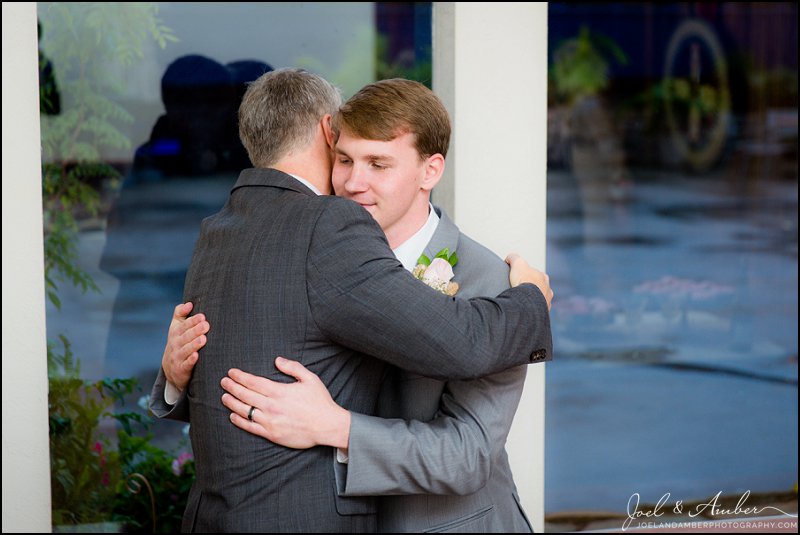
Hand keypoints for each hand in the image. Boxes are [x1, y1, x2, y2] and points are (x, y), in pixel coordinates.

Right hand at [161, 302, 208, 390]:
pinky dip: (190, 360)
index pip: (183, 325)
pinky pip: (186, 364)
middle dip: (195, 330)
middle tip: (206, 325)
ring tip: (203, 339)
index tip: (202, 316)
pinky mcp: (181, 369)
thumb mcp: (176, 327)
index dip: (192, 321)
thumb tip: (189, 303)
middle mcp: (175, 344)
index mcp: (175, 332)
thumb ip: (181, 313)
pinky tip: (196, 356)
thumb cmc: (178, 343)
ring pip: (186, 350)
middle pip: (185, 336)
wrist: (171, 368)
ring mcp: (177, 356)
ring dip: (194, 344)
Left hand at [220, 357, 350, 449]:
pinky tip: (232, 416)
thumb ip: (293, 367)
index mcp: (279, 391)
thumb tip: (277, 360)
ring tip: (224, 397)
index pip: (253, 382)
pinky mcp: (271, 434)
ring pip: (244, 411)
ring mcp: (270, 421)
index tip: (231, 372)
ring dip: (232, 403)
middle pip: (245, 395)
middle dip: (232, 387)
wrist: (327, 426)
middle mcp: (271, 406)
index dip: (240, 376)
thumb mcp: (310, 378)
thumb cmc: (320, 401)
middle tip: (223, 382)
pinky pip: (250, 427)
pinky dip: (239, 421)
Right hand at [505, 253, 553, 309]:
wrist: (526, 301)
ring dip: (531, 301)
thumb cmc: (524, 281)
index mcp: (543, 277)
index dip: (525, 275)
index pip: (535, 274)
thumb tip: (509, 258)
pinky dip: (530, 310)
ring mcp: (546, 302)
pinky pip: (536, 312)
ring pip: (539, 300)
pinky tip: (523, 310)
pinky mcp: (542, 313)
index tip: (517, 278)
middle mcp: (548, 290)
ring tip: (520, 302)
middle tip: (518, 291)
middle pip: (539, 288)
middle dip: (530, 289)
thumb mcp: (517, 263)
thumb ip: (514, 258)